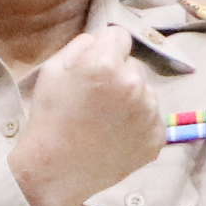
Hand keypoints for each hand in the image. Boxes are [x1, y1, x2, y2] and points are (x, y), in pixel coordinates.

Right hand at [6, 26, 164, 205]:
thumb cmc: (48, 118)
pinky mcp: (157, 136)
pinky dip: (137, 124)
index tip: (93, 66)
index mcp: (106, 64)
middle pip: (133, 66)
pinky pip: (151, 118)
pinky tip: (114, 136)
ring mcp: (150, 112)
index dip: (104, 49)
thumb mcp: (50, 71)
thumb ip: (80, 46)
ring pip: (144, 92)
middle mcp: (134, 83)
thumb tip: (101, 39)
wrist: (55, 170)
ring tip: (104, 121)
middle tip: (96, 99)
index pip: (118, 35)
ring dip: (130, 100)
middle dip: (118, 76)